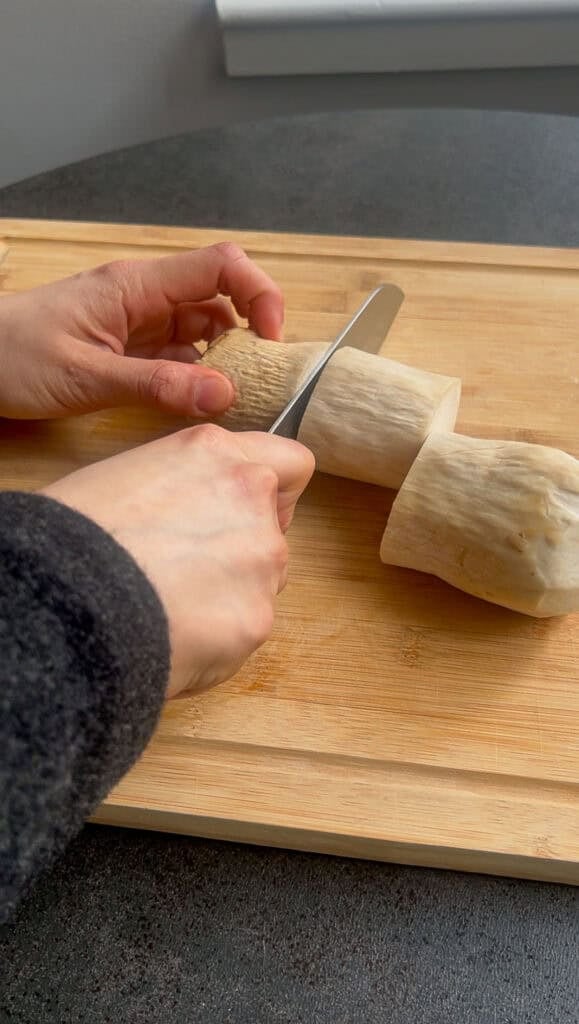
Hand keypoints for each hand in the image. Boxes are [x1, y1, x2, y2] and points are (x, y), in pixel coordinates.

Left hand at [0, 242, 282, 419]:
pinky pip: (180, 354)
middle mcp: (144, 297)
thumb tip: (225, 394)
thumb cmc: (11, 356)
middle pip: (220, 297)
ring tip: (234, 397)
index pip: (220, 267)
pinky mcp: (130, 347)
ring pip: (204, 328)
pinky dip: (198, 375)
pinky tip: (201, 401)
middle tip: (259, 380)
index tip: (272, 340)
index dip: (259, 294)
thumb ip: (157, 385)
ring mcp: (138, 322)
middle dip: (249, 334)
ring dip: (225, 359)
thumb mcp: (86, 377)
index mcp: (136, 286)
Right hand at [42, 425, 314, 697]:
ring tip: (173, 606)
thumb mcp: (130, 474)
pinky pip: (246, 628)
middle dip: (245, 549)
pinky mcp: (258, 617)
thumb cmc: (75, 535)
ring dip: (233, 593)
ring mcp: (262, 557)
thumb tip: (194, 512)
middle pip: (275, 528)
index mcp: (215, 452)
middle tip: (192, 569)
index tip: (248, 512)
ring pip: (265, 581)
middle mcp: (251, 495)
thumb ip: (188, 483)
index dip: (274, 492)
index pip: (291, 463)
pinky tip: (175, 635)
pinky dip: (220, 637)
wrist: (65, 596)